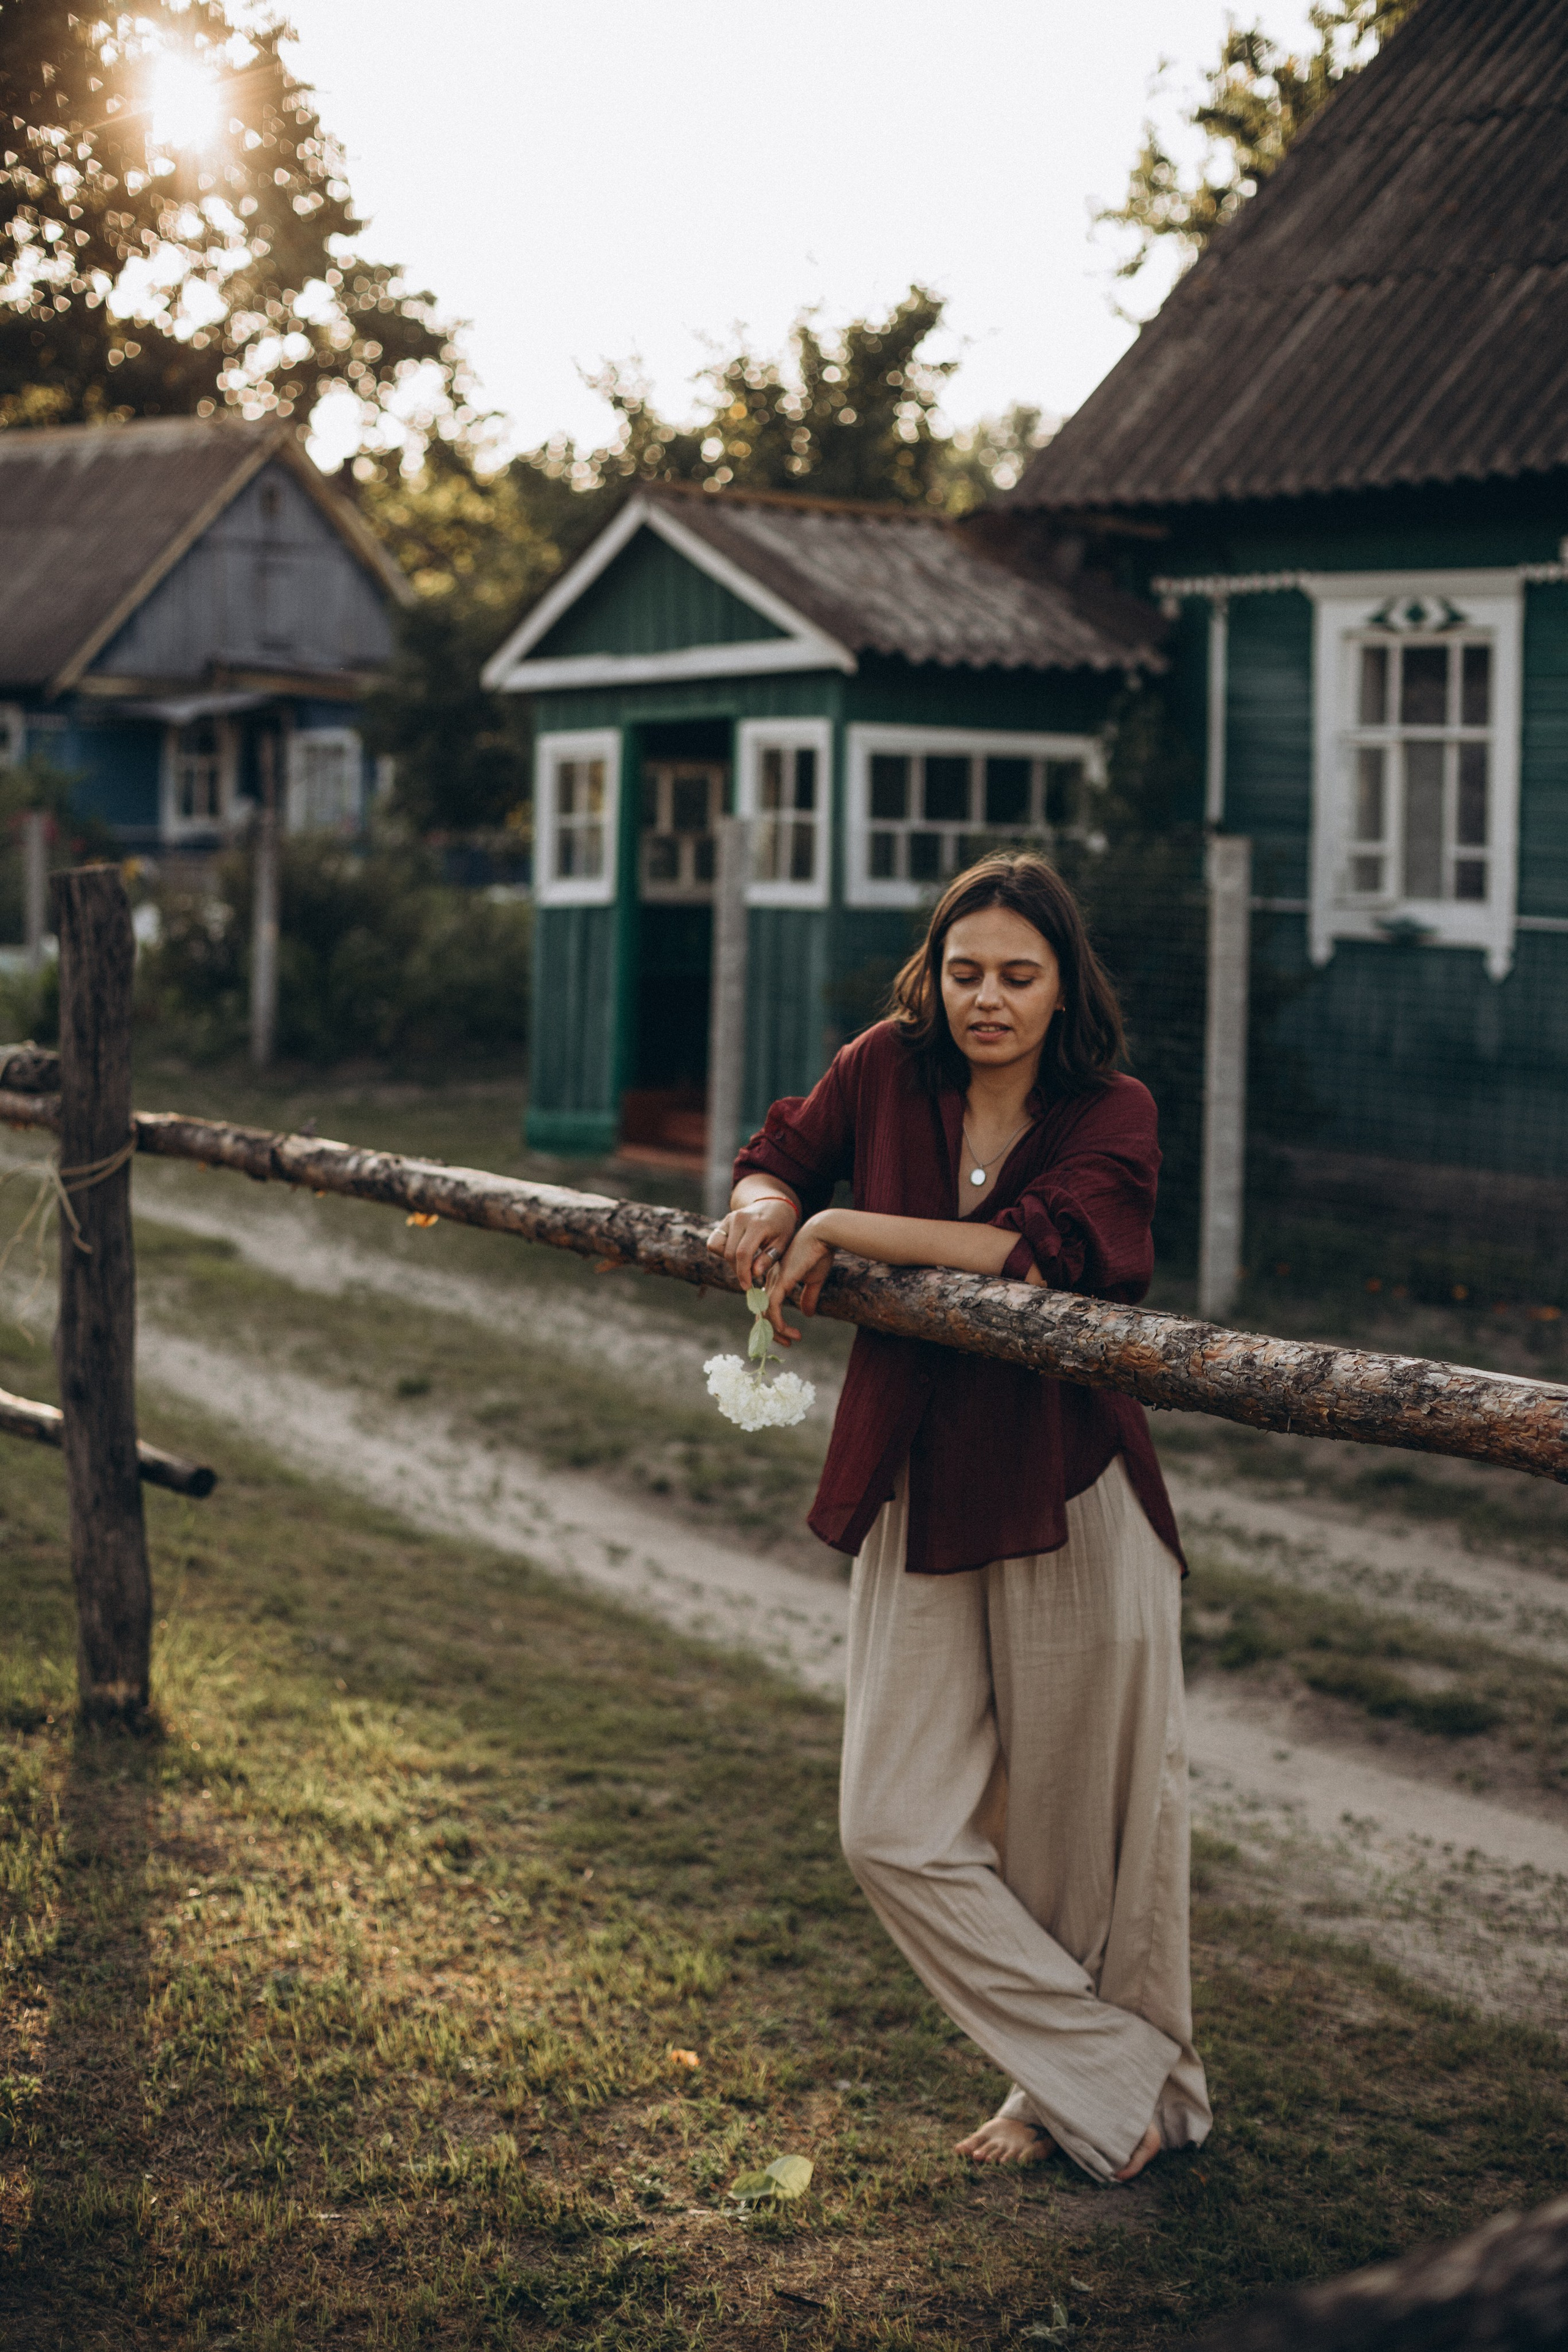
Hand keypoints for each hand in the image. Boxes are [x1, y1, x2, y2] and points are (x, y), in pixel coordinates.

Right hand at [706, 1195, 797, 1291]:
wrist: (774, 1206)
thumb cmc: (781, 1227)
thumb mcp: (783, 1243)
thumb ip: (768, 1259)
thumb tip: (754, 1273)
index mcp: (757, 1224)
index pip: (743, 1253)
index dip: (743, 1273)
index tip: (747, 1286)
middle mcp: (740, 1218)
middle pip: (729, 1253)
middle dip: (737, 1269)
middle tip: (749, 1276)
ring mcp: (730, 1218)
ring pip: (717, 1247)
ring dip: (728, 1260)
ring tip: (744, 1262)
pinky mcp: (724, 1220)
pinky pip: (714, 1241)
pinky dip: (722, 1251)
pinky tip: (736, 1253)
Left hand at [765, 1215, 835, 1344]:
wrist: (822, 1235)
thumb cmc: (819, 1253)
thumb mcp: (815, 1280)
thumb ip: (809, 1297)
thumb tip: (807, 1314)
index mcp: (777, 1279)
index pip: (766, 1306)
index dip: (774, 1324)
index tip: (790, 1336)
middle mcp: (771, 1281)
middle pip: (761, 1313)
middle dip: (772, 1332)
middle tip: (787, 1343)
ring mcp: (774, 1281)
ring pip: (764, 1314)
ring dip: (776, 1331)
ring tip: (791, 1340)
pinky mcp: (780, 1281)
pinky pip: (772, 1308)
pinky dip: (777, 1323)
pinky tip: (787, 1330)